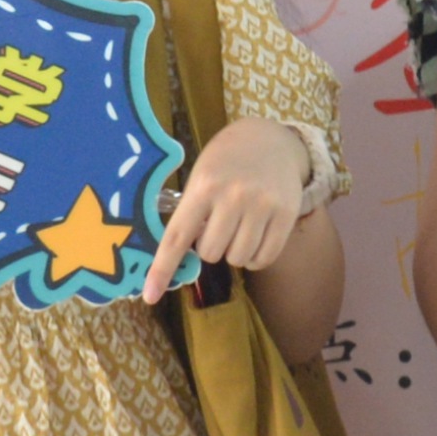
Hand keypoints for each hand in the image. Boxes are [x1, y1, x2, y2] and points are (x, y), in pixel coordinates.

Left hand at [156, 116, 322, 289]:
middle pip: (211, 253)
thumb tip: (180, 260)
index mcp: (203, 186)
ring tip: (238, 228)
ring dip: (234, 252)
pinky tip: (255, 237)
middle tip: (218, 225)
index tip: (150, 296)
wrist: (269, 139)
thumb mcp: (200, 177)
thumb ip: (191, 214)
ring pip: (238, 258)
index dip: (162, 269)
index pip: (177, 237)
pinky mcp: (286, 213)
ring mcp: (262, 205)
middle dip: (211, 247)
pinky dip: (255, 257)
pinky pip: (264, 258)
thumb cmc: (225, 163)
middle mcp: (233, 196)